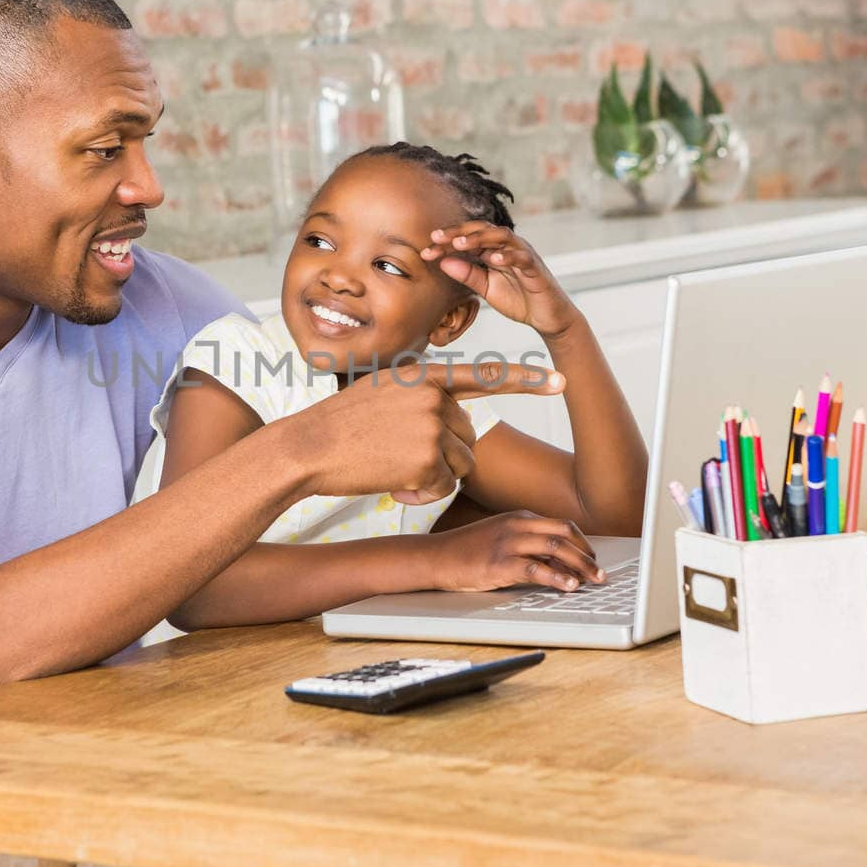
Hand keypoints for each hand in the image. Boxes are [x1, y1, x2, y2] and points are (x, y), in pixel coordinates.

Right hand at [280, 361, 564, 505]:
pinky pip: (445, 486)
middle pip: (468, 433)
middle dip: (444, 452)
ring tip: (393, 468)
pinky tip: (393, 484)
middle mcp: (432, 396)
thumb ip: (420, 396)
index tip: (559, 380)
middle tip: (400, 455)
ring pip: (461, 462)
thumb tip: (452, 420)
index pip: (483, 375)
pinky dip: (423, 493)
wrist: (306, 447)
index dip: (525, 380)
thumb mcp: (380, 392)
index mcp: (422, 374)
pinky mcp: (427, 458)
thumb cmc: (338, 425)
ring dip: (435, 475)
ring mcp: (431, 426)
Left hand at [420, 221, 580, 340]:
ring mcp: (522, 254)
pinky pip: (522, 257)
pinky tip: (493, 259)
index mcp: (493, 250)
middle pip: (481, 230)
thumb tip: (443, 262)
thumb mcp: (486, 288)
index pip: (467, 240)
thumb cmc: (518, 300)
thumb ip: (467, 275)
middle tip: (436, 238)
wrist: (547, 318)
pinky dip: (507, 256)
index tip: (425, 251)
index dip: (446, 243)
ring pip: (501, 237)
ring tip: (459, 243)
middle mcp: (508, 247)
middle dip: (458, 233)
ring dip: (479, 238)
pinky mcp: (535, 267)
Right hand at [433, 511, 603, 590]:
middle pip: (565, 534)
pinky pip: (536, 569)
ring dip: (580, 566)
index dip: (583, 543)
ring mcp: (509, 543)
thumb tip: (559, 564)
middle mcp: (517, 526)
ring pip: (556, 549)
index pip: (562, 526)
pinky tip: (568, 586)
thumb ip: (530, 547)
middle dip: (587, 554)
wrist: (437, 556)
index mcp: (520, 518)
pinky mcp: (500, 563)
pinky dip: (557, 578)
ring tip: (593, 580)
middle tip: (600, 572)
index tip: (593, 559)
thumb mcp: (502, 539)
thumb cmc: (468, 550)